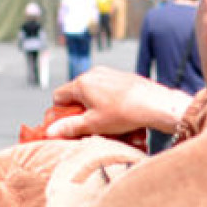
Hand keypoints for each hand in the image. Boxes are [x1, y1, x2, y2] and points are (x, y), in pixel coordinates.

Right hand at [46, 67, 190, 138]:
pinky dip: (109, 103)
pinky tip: (120, 114)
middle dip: (80, 112)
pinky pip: (107, 91)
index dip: (60, 112)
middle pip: (76, 95)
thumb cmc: (125, 112)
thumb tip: (50, 132)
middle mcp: (93, 74)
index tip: (68, 124)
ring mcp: (108, 74)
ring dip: (95, 109)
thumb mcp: (93, 124)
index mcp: (82, 83)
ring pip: (93, 94)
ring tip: (108, 122)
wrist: (155, 104)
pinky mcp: (121, 77)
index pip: (58, 96)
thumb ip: (69, 127)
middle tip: (90, 126)